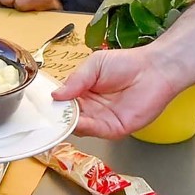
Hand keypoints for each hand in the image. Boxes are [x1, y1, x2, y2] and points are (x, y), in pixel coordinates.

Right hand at [52, 46, 184, 138]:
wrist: (154, 69)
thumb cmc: (127, 64)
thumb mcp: (94, 65)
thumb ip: (75, 80)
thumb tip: (54, 95)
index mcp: (83, 93)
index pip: (63, 103)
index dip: (52, 105)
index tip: (40, 106)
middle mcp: (91, 109)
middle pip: (68, 118)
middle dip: (56, 118)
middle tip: (44, 116)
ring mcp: (102, 120)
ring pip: (79, 127)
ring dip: (67, 124)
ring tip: (57, 118)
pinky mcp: (115, 129)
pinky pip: (96, 131)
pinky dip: (84, 127)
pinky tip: (75, 121)